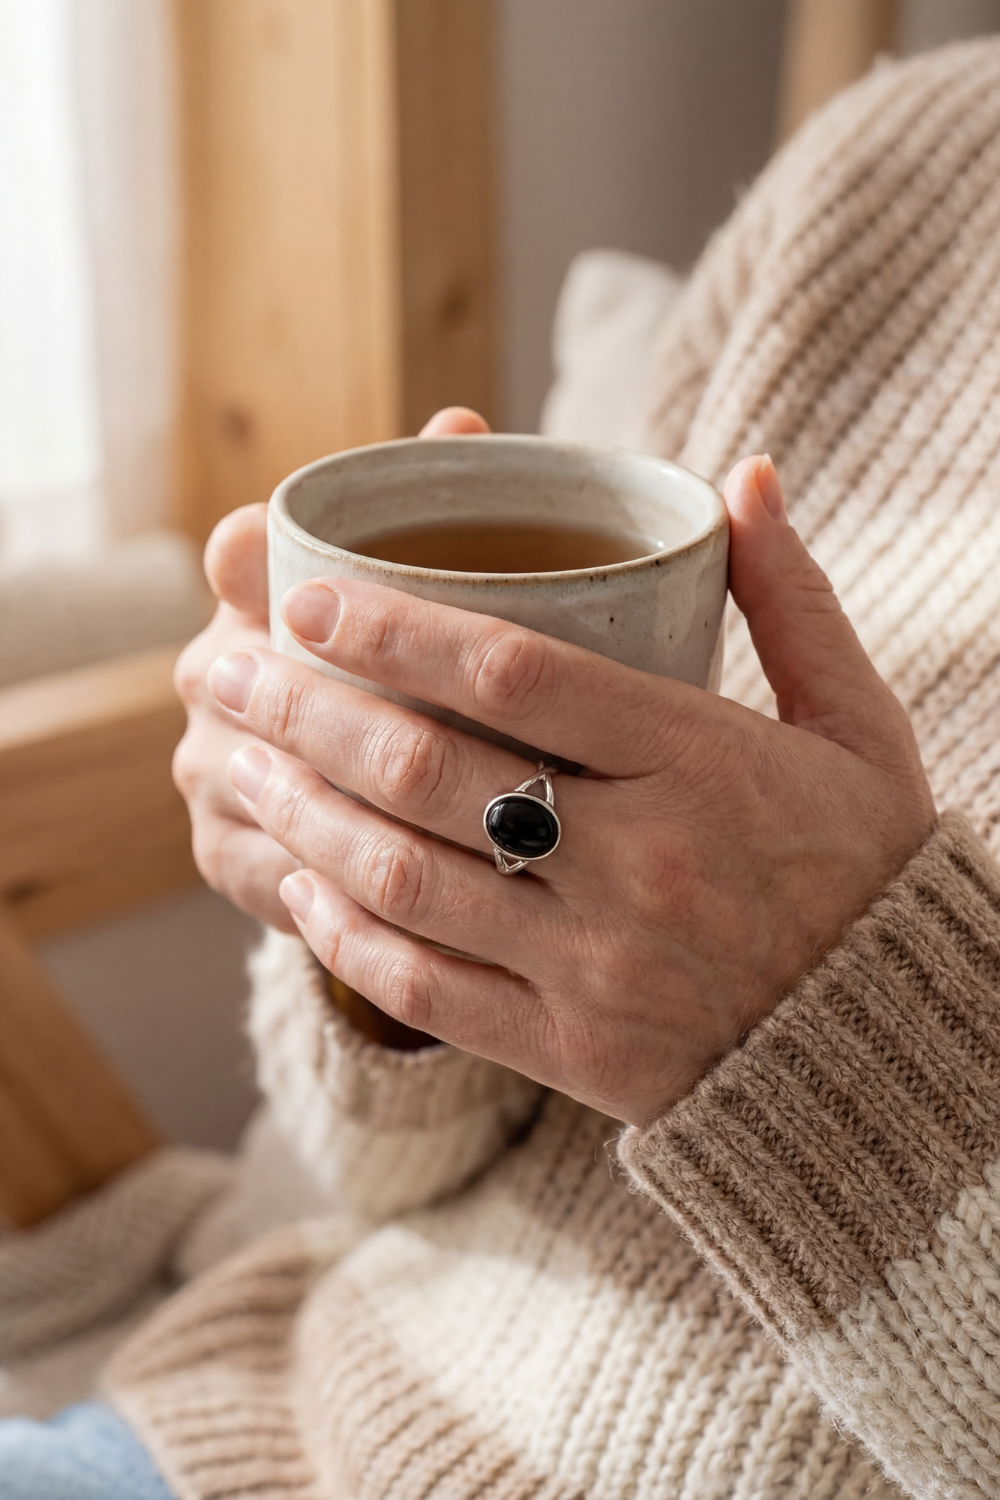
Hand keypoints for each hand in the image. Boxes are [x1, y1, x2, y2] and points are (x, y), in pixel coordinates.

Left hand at [206, 452, 935, 1124]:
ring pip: (405, 877)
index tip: (311, 597)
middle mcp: (640, 866)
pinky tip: (296, 880)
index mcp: (705, 766)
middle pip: (428, 770)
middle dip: (303, 709)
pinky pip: (425, 986)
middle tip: (224, 663)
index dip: (394, 630)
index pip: (516, 677)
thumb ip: (795, 600)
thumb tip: (744, 475)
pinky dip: (344, 931)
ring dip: (300, 810)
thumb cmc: (865, 868)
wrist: (887, 1051)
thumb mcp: (859, 726)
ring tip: (237, 757)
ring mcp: (597, 968)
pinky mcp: (569, 1051)